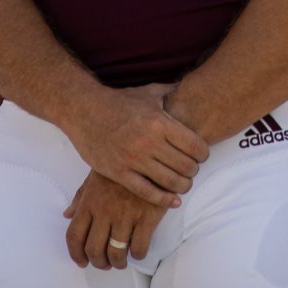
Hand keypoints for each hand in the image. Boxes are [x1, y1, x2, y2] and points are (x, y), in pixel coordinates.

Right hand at [64, 82, 208, 209]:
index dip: (204, 154)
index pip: (195, 146)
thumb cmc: (120, 101)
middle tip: (193, 170)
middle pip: (185, 166)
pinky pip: (147, 192)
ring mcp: (133, 160)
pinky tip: (173, 201)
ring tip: (184, 183)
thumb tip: (193, 87)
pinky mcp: (119, 173)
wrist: (84, 110)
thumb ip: (173, 92)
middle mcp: (148, 142)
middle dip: (194, 170)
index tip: (202, 156)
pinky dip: (164, 200)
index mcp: (159, 122)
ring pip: (170, 182)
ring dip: (183, 186)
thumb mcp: (150, 92)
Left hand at [64, 169, 167, 269]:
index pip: (74, 235)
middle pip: (94, 249)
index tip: (82, 261)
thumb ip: (81, 196)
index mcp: (90, 201)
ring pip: (116, 252)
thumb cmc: (123, 161)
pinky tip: (138, 251)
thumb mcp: (96, 175)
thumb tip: (67, 215)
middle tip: (105, 264)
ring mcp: (126, 214)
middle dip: (99, 262)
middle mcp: (104, 211)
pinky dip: (138, 255)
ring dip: (118, 262)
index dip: (76, 254)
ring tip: (122, 261)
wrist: (153, 149)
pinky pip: (139, 246)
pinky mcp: (147, 216)